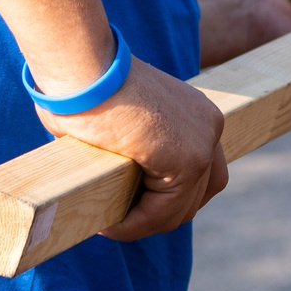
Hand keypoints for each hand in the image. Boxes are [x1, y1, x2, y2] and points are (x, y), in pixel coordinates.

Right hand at [38, 56, 226, 241]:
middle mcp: (209, 125)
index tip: (132, 206)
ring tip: (113, 224)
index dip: (166, 195)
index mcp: (195, 112)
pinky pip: (163, 211)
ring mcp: (203, 143)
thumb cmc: (82, 85)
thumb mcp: (117, 116)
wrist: (82, 66)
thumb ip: (128, 146)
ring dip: (148, 223)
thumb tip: (111, 178)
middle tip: (125, 220)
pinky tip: (109, 223)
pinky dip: (137, 224)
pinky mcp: (188, 161)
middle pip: (201, 191)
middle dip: (163, 212)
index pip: (198, 169)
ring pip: (182, 208)